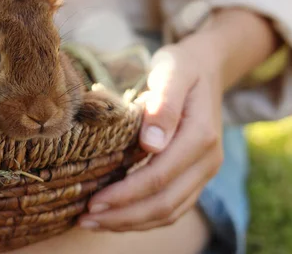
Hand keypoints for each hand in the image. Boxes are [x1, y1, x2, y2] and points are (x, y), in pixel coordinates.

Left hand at [78, 42, 223, 231]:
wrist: (205, 67)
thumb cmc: (181, 67)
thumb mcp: (171, 72)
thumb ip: (163, 105)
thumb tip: (151, 144)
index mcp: (200, 137)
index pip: (159, 177)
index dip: (125, 194)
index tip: (93, 202)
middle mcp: (207, 161)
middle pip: (164, 203)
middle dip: (123, 216)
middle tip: (84, 219)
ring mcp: (203, 172)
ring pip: (169, 212)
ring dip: (130, 222)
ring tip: (93, 223)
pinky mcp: (195, 176)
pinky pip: (172, 207)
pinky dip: (143, 217)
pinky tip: (116, 216)